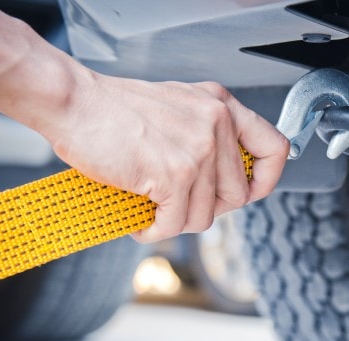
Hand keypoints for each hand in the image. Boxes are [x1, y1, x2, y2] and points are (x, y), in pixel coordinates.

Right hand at [42, 74, 288, 242]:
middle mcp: (216, 125)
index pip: (274, 149)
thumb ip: (206, 132)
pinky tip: (142, 222)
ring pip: (205, 216)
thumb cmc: (115, 107)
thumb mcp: (179, 106)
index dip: (266, 179)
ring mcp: (198, 151)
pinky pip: (175, 224)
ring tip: (155, 214)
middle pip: (237, 196)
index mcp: (221, 106)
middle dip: (207, 209)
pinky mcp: (174, 175)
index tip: (250, 192)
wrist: (74, 103)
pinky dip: (155, 231)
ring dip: (177, 222)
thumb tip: (221, 177)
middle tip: (180, 205)